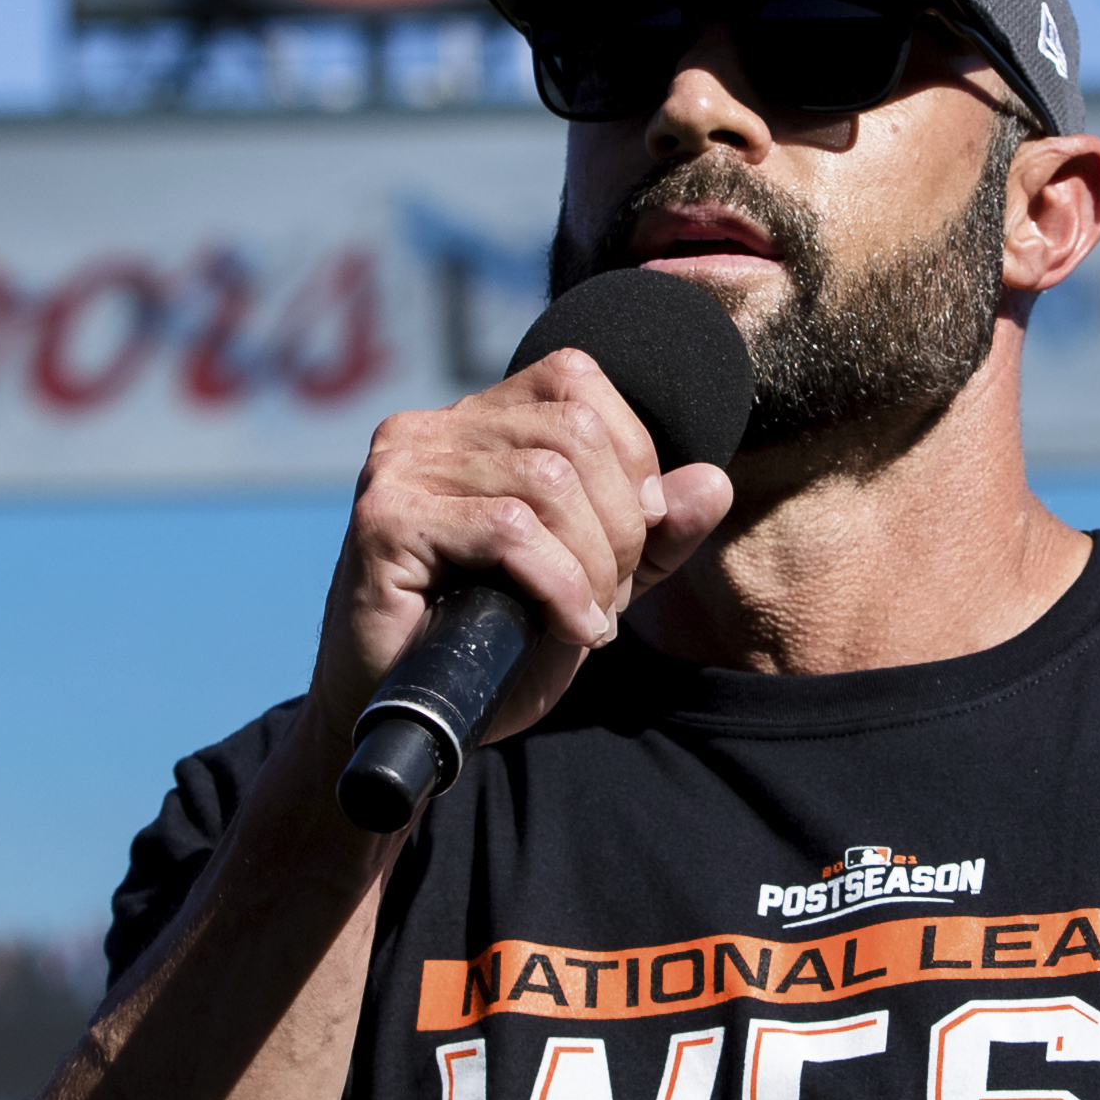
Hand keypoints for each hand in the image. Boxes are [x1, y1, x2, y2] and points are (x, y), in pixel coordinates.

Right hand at [307, 347, 735, 765]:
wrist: (414, 721)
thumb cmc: (492, 648)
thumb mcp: (594, 583)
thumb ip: (652, 536)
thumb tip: (714, 481)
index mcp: (474, 422)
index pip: (574, 378)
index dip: (630, 453)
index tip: (636, 533)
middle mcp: (429, 428)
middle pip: (573, 432)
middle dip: (618, 525)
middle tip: (607, 597)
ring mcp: (401, 469)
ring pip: (547, 481)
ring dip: (591, 566)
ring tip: (583, 619)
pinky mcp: (385, 520)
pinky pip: (508, 530)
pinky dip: (560, 586)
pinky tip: (565, 627)